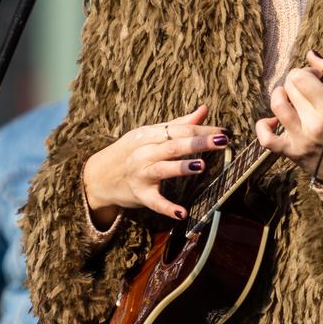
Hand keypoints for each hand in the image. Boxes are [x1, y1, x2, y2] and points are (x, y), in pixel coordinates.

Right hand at [82, 105, 228, 228]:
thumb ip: (179, 124)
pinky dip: (167, 208)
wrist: (98, 177)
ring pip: (162, 169)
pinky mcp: (139, 195)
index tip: (224, 132)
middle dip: (198, 143)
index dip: (202, 130)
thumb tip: (204, 110)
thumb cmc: (131, 152)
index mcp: (148, 135)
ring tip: (200, 166)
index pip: (179, 130)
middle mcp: (143, 153)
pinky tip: (182, 213)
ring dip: (181, 167)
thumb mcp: (150, 134)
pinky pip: (155, 202)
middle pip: (173, 146)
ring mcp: (140, 174)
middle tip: (222, 141)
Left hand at [256, 51, 322, 179]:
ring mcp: (299, 138)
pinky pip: (266, 138)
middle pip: (289, 87)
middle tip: (305, 89)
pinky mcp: (290, 152)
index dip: (305, 73)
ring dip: (280, 96)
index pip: (302, 78)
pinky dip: (264, 126)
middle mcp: (313, 123)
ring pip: (277, 105)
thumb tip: (311, 55)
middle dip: (295, 82)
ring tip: (289, 99)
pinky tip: (274, 121)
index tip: (314, 79)